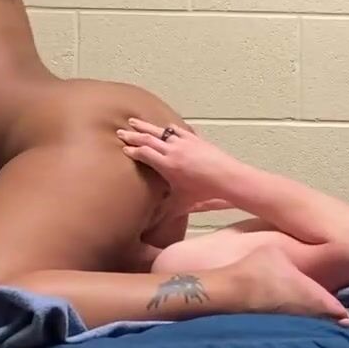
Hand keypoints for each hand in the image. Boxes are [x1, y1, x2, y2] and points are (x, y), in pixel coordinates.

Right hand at [118, 118, 234, 203]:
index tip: (122, 149)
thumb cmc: (204, 192)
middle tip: (120, 132)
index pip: (143, 153)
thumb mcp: (182, 203)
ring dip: (146, 126)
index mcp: (166, 164)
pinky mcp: (195, 139)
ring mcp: (184, 142)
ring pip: (160, 131)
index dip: (132, 151)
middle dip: (132, 136)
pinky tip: (166, 127)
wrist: (228, 178)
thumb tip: (152, 226)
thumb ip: (166, 212)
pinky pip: (179, 131)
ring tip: (133, 121)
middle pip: (147, 139)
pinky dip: (169, 128)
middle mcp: (173, 150)